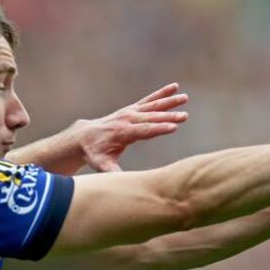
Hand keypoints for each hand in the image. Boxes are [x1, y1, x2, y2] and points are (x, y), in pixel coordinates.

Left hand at [73, 83, 188, 171]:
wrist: (85, 136)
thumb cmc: (94, 153)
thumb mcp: (101, 164)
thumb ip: (112, 172)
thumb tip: (122, 183)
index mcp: (122, 133)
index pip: (144, 130)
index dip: (159, 129)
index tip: (174, 127)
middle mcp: (127, 119)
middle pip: (151, 118)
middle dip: (168, 116)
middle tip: (184, 116)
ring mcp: (130, 112)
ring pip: (152, 106)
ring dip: (169, 102)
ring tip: (185, 98)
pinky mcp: (132, 108)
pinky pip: (149, 100)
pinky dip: (162, 93)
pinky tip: (174, 87)